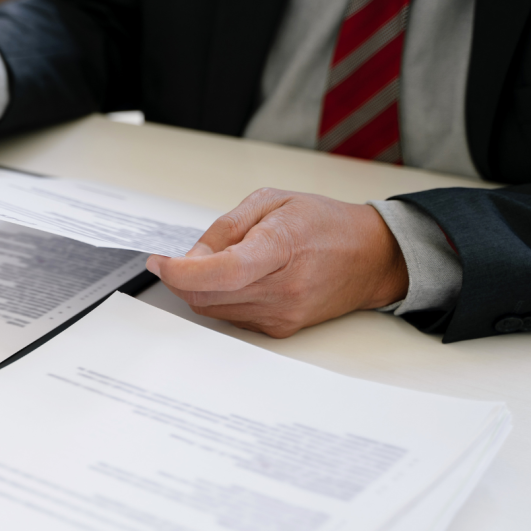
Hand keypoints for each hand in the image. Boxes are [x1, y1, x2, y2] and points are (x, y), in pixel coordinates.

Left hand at [145, 188, 409, 337]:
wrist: (370, 258)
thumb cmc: (324, 223)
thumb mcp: (272, 201)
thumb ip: (225, 227)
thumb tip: (191, 256)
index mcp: (280, 248)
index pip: (221, 272)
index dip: (181, 272)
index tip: (160, 262)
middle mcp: (282, 290)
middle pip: (207, 296)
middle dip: (181, 278)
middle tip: (178, 259)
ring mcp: (281, 314)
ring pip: (213, 310)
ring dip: (199, 289)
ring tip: (218, 263)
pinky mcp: (280, 329)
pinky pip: (231, 317)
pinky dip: (220, 299)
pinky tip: (236, 280)